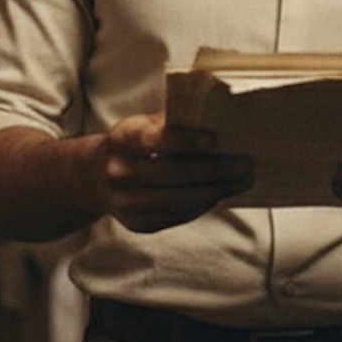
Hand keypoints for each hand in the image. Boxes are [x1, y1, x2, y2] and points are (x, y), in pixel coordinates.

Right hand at [96, 112, 252, 233]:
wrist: (95, 176)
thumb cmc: (135, 143)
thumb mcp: (144, 125)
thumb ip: (173, 123)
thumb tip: (222, 118)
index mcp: (123, 138)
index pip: (157, 139)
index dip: (187, 141)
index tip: (217, 141)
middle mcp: (119, 171)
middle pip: (175, 174)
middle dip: (217, 170)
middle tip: (247, 165)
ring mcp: (125, 202)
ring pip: (181, 200)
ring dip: (217, 190)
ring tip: (242, 181)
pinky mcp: (137, 223)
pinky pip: (178, 216)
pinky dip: (202, 205)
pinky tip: (220, 193)